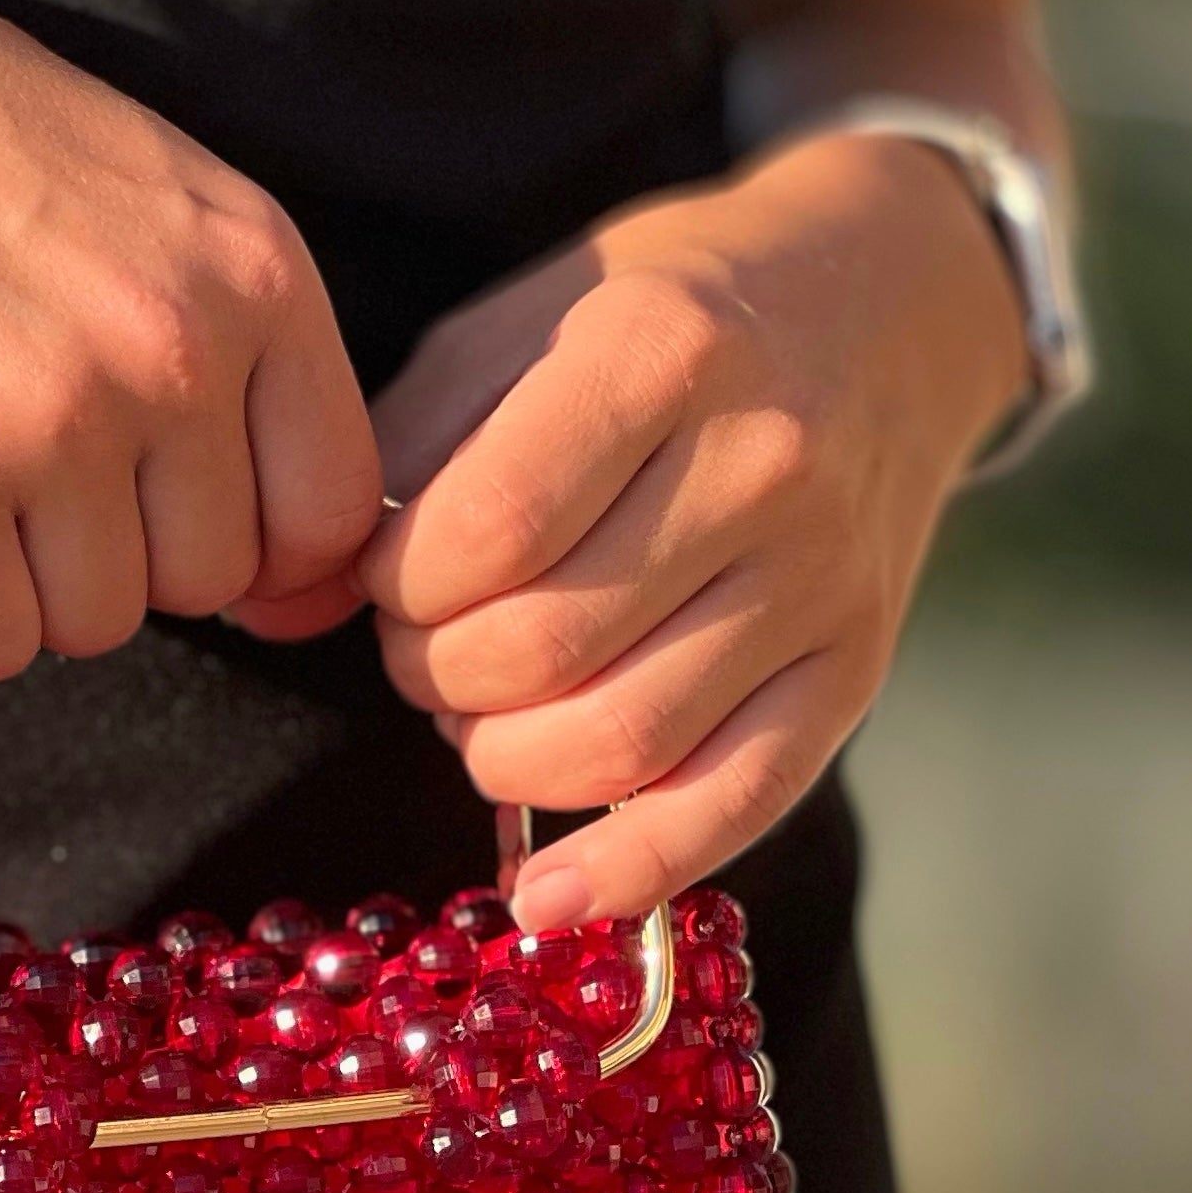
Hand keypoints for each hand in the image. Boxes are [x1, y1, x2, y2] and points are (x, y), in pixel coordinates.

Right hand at [0, 0, 380, 679]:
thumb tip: (293, 598)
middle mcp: (172, 349)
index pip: (328, 514)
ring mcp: (48, 420)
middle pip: (203, 585)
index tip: (171, 517)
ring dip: (22, 581)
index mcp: (256, 274)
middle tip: (29, 456)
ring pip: (91, 627)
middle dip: (119, 550)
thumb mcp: (157, 207)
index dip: (252, 545)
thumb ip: (240, 369)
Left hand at [353, 129, 1030, 925]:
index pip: (480, 537)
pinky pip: (736, 802)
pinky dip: (629, 870)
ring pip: (616, 743)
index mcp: (662, 351)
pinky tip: (544, 896)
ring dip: (500, 757)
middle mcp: (761, 465)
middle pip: (536, 651)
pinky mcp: (856, 668)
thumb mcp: (518, 327)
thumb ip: (404, 453)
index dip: (396, 587)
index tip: (391, 576)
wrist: (888, 296)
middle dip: (432, 674)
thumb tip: (303, 598)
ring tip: (481, 706)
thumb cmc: (659, 315)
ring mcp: (819, 577)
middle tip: (427, 643)